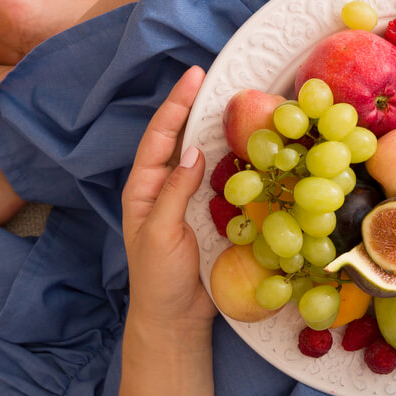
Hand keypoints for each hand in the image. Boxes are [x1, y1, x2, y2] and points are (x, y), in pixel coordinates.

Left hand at [121, 65, 217, 336]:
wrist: (176, 319)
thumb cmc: (159, 279)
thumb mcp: (161, 234)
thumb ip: (173, 192)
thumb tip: (192, 151)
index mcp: (144, 188)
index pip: (160, 136)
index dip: (177, 105)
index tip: (195, 77)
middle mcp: (164, 187)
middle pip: (180, 137)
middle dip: (196, 106)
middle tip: (217, 77)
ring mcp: (188, 200)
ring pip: (202, 155)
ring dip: (216, 129)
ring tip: (236, 103)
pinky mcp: (210, 214)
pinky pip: (222, 179)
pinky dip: (234, 159)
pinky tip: (251, 147)